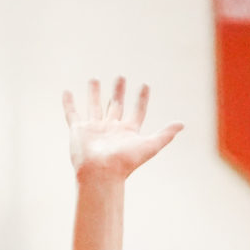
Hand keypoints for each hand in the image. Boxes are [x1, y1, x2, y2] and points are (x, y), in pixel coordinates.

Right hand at [62, 77, 181, 181]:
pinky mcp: (78, 130)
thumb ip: (165, 135)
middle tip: (120, 77)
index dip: (142, 99)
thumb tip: (182, 124)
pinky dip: (68, 103)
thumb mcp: (150, 146)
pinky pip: (72, 113)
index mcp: (127, 132)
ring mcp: (94, 129)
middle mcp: (111, 129)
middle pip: (115, 105)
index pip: (137, 111)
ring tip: (94, 79)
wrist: (101, 173)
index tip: (145, 85)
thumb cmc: (125, 162)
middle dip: (118, 91)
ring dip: (94, 93)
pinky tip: (66, 92)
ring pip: (94, 106)